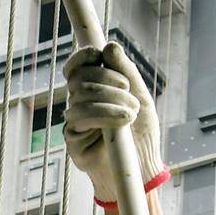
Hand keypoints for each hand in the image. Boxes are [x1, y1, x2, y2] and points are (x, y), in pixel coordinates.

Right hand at [62, 38, 153, 189]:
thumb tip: (110, 46)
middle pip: (79, 78)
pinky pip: (80, 117)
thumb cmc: (141, 134)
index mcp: (92, 91)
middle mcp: (79, 104)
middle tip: (129, 94)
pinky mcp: (72, 140)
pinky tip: (122, 122)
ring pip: (79, 95)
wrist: (142, 168)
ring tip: (132, 112)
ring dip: (111, 99)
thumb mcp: (140, 97)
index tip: (98, 54)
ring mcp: (74, 122)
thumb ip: (126, 72)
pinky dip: (105, 114)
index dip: (82, 56)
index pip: (76, 67)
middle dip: (107, 80)